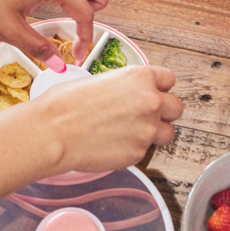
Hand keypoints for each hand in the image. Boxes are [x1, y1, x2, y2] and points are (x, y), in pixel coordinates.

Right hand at [38, 65, 183, 172]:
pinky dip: (134, 149)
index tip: (154, 92)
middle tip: (146, 116)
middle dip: (164, 112)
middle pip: (176, 107)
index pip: (169, 79)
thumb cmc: (65, 105)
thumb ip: (125, 88)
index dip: (160, 87)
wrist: (53, 132)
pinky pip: (146, 151)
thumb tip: (127, 95)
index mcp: (140, 77)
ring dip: (155, 133)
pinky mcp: (138, 153)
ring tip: (132, 134)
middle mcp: (150, 101)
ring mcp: (147, 129)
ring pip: (168, 133)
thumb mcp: (100, 81)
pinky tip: (115, 145)